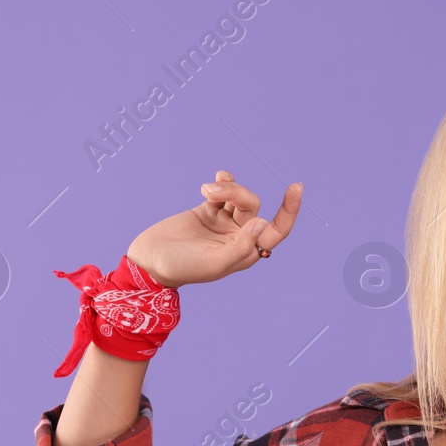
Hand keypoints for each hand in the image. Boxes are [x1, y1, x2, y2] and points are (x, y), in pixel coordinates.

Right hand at [126, 170, 302, 288]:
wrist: (149, 260)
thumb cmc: (182, 267)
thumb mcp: (214, 263)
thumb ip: (240, 246)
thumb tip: (262, 224)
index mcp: (246, 253)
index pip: (276, 230)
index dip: (289, 211)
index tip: (296, 187)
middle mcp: (239, 237)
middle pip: (253, 207)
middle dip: (237, 194)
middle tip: (212, 193)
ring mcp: (224, 223)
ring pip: (238, 197)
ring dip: (227, 188)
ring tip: (206, 190)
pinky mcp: (208, 211)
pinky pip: (223, 193)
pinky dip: (223, 182)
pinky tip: (218, 178)